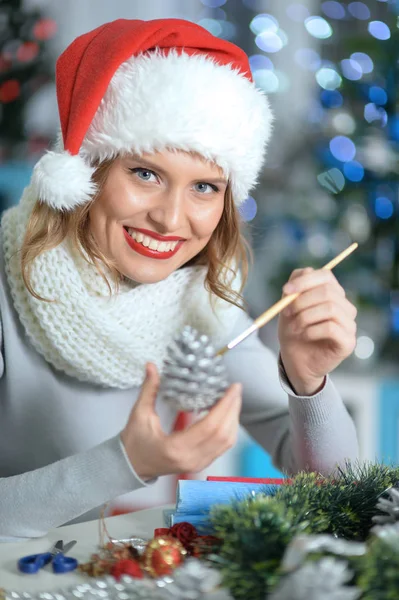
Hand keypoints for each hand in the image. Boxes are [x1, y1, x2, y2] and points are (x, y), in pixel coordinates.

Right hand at [120, 363, 241, 480]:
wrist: (131, 465)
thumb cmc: (134, 442)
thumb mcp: (139, 414)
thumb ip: (149, 389)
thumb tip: (152, 366)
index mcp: (176, 448)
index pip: (209, 426)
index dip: (224, 406)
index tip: (232, 388)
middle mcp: (191, 459)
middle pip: (223, 434)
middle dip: (233, 409)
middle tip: (236, 389)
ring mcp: (198, 464)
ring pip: (226, 442)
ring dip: (233, 419)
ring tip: (234, 399)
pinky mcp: (201, 464)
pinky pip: (222, 447)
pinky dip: (229, 429)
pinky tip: (228, 414)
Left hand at [278, 268, 356, 395]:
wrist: (295, 361)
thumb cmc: (294, 331)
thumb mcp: (289, 306)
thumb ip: (296, 288)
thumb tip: (304, 272)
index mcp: (332, 294)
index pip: (326, 275)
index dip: (305, 281)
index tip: (285, 291)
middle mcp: (345, 307)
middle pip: (328, 291)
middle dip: (302, 301)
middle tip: (287, 313)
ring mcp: (349, 324)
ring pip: (331, 308)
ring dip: (306, 316)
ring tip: (295, 327)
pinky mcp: (348, 342)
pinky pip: (331, 328)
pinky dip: (312, 330)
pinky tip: (305, 335)